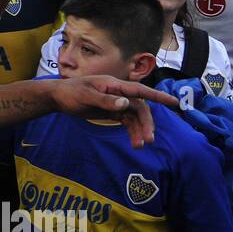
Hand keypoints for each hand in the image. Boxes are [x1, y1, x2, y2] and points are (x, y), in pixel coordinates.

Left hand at [51, 76, 178, 148]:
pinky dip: (132, 132)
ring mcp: (116, 103)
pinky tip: (134, 143)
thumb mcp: (86, 96)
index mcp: (115, 85)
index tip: (175, 103)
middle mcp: (119, 93)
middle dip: (147, 123)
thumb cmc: (71, 93)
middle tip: (149, 139)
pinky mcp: (112, 112)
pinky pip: (127, 122)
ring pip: (135, 117)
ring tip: (139, 146)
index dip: (158, 97)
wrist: (58, 97)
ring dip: (139, 130)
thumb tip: (125, 104)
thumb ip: (106, 101)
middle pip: (140, 108)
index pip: (140, 90)